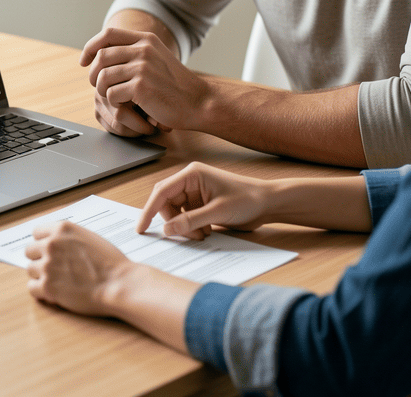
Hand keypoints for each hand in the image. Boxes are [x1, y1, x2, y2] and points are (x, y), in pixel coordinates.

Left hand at [25, 221, 135, 317]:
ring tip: (59, 281)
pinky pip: (32, 288)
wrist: (118, 284)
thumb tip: (55, 243)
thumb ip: (68, 238)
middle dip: (40, 259)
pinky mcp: (47, 286)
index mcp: (62, 229)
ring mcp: (47, 265)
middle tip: (54, 268)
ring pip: (30, 270)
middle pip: (30, 251)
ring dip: (42, 276)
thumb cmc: (110, 263)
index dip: (43, 243)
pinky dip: (41, 292)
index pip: (36, 232)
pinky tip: (54, 292)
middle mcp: (51, 244)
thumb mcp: (89, 237)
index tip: (50, 251)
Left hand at [80, 28, 211, 134]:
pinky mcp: (141, 86)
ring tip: (114, 99)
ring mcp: (142, 67)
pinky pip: (111, 94)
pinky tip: (127, 107)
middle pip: (101, 56)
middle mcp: (143, 49)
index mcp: (146, 40)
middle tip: (99, 87)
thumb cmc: (176, 86)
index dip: (91, 46)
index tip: (84, 61)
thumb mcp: (158, 59)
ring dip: (103, 91)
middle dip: (94, 74)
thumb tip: (102, 54)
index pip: (109, 34)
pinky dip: (115, 104)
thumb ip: (136, 53)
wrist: (198, 102)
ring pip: (103, 77)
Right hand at [137, 162, 271, 239]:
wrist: (268, 204)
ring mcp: (196, 193)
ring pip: (176, 213)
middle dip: (172, 221)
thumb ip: (190, 221)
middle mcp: (191, 181)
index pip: (161, 192)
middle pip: (167, 203)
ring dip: (184, 227)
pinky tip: (206, 232)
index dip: (149, 210)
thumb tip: (167, 229)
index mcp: (192, 174)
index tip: (142, 228)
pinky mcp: (201, 204)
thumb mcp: (217, 212)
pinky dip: (191, 228)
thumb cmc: (248, 199)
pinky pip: (186, 217)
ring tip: (202, 234)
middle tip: (185, 236)